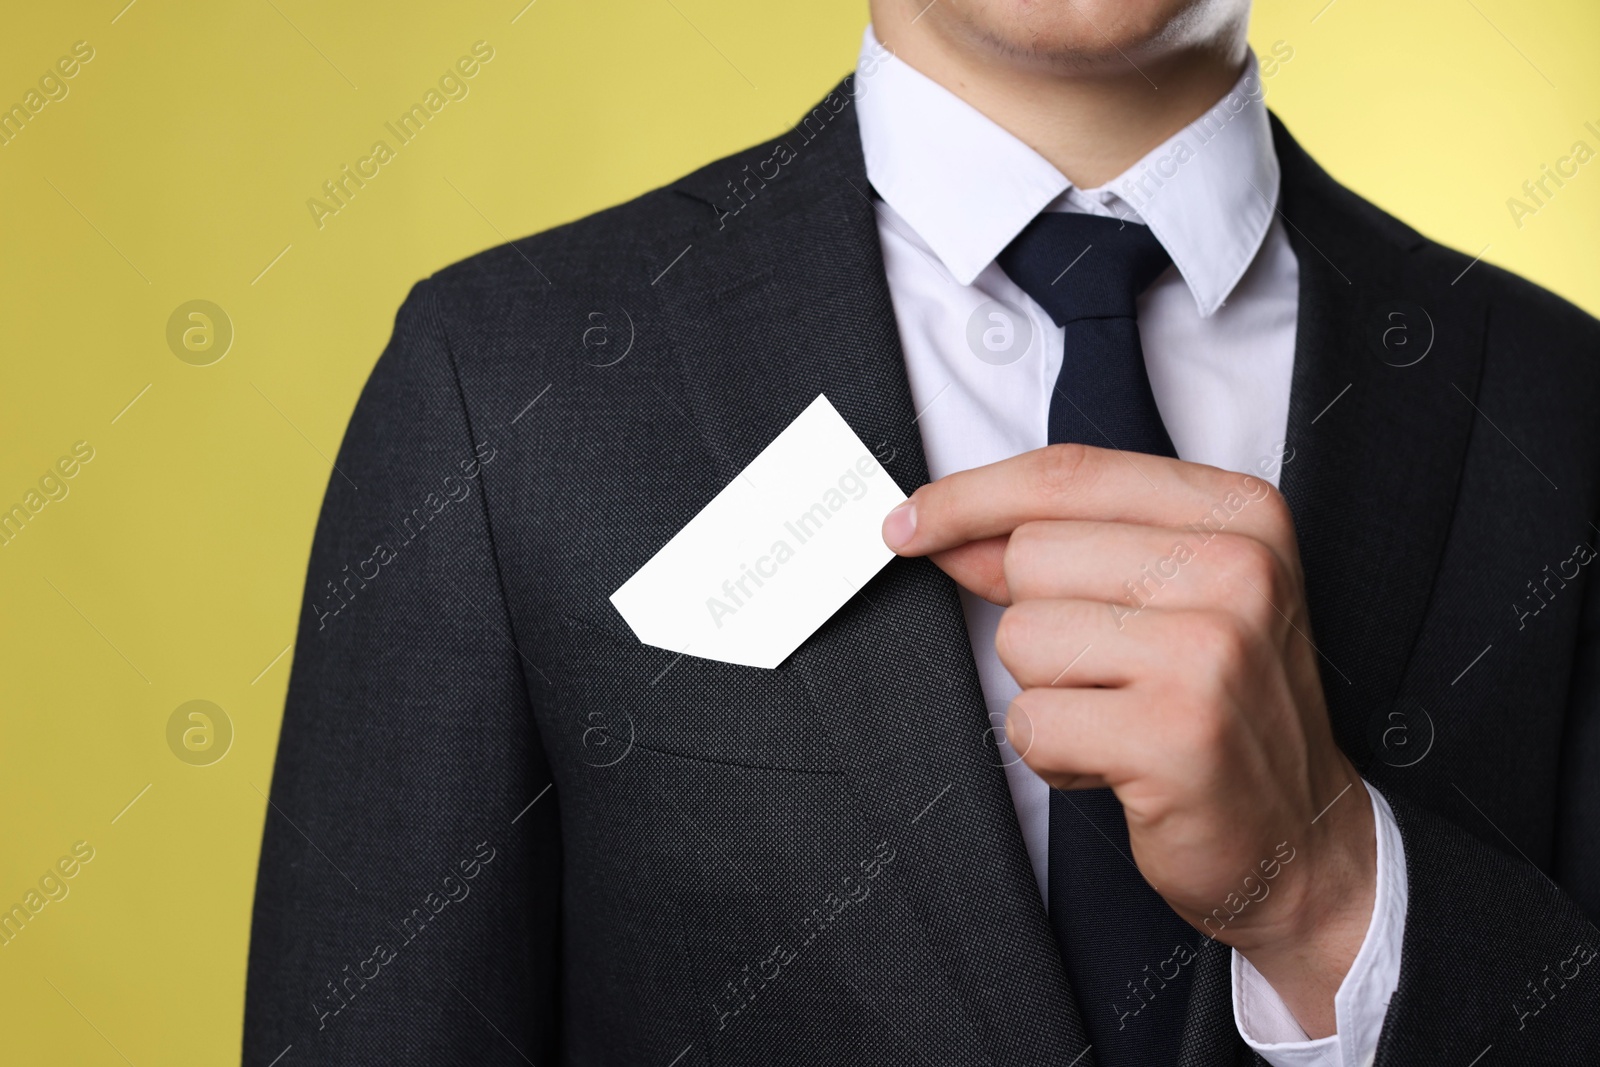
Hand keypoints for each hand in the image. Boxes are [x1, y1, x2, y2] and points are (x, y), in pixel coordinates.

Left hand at [881, 443, 1374, 1037]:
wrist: (1299, 836)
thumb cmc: (1216, 706)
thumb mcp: (1162, 596)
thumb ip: (1057, 548)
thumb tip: (939, 525)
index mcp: (1237, 512)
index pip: (1066, 475)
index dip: (968, 497)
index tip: (906, 524)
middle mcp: (1237, 568)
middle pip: (1031, 556)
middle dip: (1038, 622)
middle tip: (1110, 672)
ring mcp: (1212, 650)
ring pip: (1023, 638)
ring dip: (1048, 693)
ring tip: (1120, 718)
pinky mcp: (1178, 733)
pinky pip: (1032, 722)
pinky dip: (1055, 754)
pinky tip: (1119, 765)